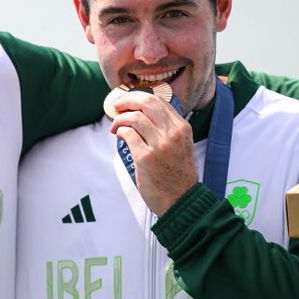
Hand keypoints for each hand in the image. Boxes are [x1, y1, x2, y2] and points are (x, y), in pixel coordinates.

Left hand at [110, 91, 197, 213]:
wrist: (181, 201)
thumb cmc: (177, 175)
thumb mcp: (181, 146)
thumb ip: (167, 129)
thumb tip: (143, 113)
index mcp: (182, 128)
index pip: (158, 101)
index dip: (139, 98)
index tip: (128, 102)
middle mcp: (173, 133)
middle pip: (146, 103)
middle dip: (127, 101)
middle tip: (116, 106)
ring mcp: (160, 145)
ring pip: (134, 117)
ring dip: (120, 119)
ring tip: (115, 127)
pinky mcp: (145, 157)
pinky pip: (127, 134)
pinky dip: (120, 131)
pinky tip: (118, 136)